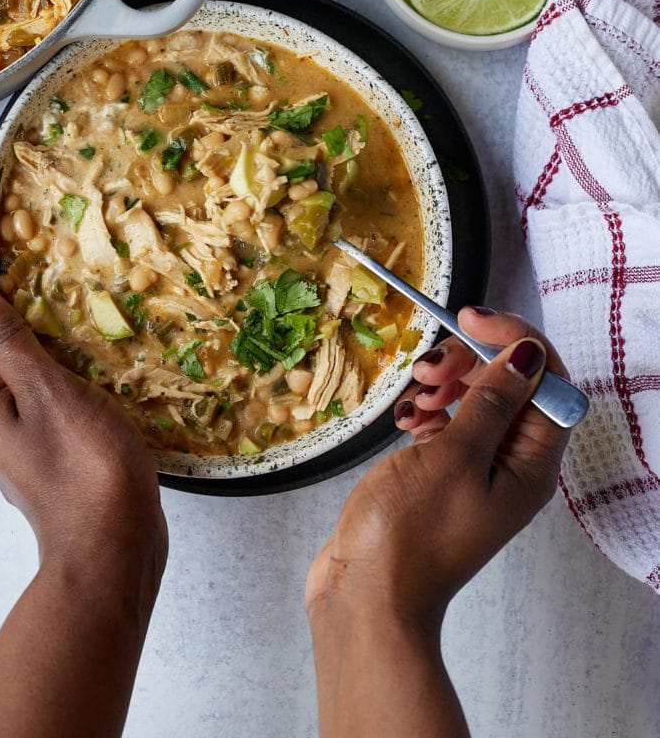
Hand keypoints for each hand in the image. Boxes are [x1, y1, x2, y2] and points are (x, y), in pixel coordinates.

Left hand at [0, 192, 166, 737]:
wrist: (111, 543)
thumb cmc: (84, 472)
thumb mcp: (47, 395)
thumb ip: (8, 338)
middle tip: (6, 213)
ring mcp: (5, 410)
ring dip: (5, 286)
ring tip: (31, 245)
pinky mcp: (34, 419)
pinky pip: (19, 354)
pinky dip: (30, 318)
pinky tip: (59, 306)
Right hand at [306, 308, 568, 625]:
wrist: (366, 595)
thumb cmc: (412, 535)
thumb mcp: (455, 457)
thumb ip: (492, 400)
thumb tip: (527, 354)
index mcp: (532, 464)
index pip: (546, 381)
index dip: (515, 341)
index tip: (472, 319)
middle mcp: (511, 464)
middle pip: (507, 385)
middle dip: (469, 363)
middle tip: (428, 366)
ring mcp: (474, 469)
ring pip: (472, 400)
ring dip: (443, 385)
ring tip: (413, 396)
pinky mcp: (440, 473)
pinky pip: (445, 423)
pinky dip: (425, 411)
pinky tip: (403, 419)